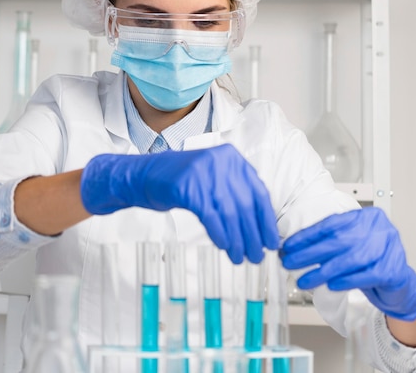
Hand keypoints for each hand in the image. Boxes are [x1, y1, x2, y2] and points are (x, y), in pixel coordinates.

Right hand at [80, 143, 279, 262]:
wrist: (144, 175)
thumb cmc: (181, 182)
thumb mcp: (213, 179)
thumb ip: (235, 193)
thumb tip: (260, 226)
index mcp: (232, 158)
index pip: (258, 192)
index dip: (266, 221)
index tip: (272, 242)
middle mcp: (221, 161)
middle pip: (246, 205)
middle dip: (253, 235)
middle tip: (257, 256)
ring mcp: (204, 172)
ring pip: (230, 212)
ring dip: (238, 240)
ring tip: (241, 258)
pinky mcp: (189, 186)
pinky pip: (211, 216)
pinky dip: (220, 234)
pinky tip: (224, 247)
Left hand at [280, 207, 415, 320]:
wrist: (398, 282)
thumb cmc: (370, 260)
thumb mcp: (351, 244)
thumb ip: (330, 241)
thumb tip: (295, 248)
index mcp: (366, 217)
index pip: (332, 224)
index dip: (307, 236)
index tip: (288, 245)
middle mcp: (379, 229)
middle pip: (338, 241)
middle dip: (309, 253)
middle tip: (289, 262)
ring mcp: (389, 249)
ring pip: (349, 260)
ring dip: (322, 272)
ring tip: (304, 280)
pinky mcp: (393, 270)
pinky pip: (364, 276)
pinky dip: (345, 281)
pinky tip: (330, 285)